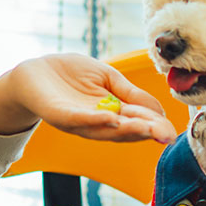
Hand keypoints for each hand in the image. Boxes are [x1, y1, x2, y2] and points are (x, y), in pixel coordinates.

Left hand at [0, 53, 176, 143]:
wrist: (35, 71)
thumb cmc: (71, 73)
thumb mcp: (107, 78)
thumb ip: (130, 92)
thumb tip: (158, 110)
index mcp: (111, 112)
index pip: (137, 121)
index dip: (154, 125)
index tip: (171, 131)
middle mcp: (97, 122)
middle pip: (124, 130)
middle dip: (146, 132)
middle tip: (165, 135)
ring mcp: (78, 121)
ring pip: (105, 129)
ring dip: (127, 130)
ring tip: (147, 129)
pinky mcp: (59, 115)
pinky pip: (79, 120)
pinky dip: (95, 120)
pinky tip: (111, 119)